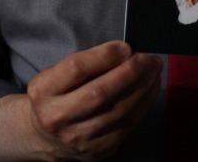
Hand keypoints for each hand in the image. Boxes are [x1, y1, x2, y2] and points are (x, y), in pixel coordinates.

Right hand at [0, 41, 162, 160]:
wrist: (46, 136)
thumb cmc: (57, 96)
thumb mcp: (57, 73)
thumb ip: (87, 62)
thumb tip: (125, 52)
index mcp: (42, 92)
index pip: (76, 69)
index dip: (106, 55)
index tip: (126, 47)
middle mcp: (56, 118)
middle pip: (100, 92)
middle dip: (131, 72)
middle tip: (148, 58)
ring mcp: (78, 138)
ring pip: (120, 110)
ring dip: (144, 86)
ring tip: (154, 70)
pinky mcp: (98, 149)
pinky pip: (129, 124)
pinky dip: (145, 102)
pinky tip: (150, 87)